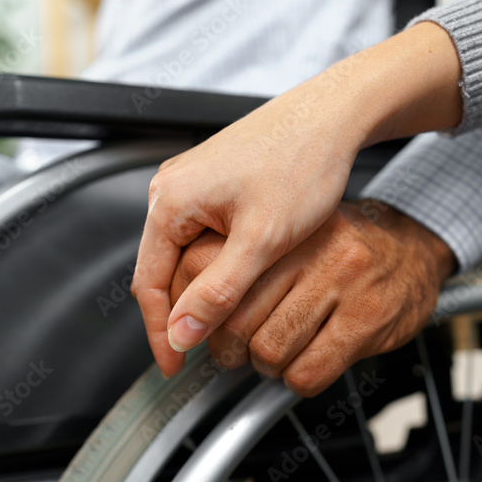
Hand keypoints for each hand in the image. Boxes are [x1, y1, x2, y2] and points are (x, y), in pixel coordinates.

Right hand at [132, 22, 461, 376]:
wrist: (334, 115)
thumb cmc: (302, 162)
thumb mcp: (262, 240)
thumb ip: (218, 292)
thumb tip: (182, 334)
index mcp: (170, 201)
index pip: (148, 284)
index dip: (161, 333)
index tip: (174, 367)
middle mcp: (171, 189)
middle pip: (162, 270)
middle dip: (182, 314)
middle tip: (205, 351)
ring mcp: (192, 183)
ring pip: (185, 255)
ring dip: (202, 291)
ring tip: (226, 324)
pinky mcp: (215, 182)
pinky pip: (202, 236)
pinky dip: (216, 266)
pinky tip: (241, 284)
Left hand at [169, 200, 455, 395]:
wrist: (415, 248)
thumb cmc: (344, 247)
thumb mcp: (293, 235)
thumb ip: (244, 261)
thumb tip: (190, 307)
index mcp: (282, 227)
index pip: (208, 269)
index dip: (193, 309)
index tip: (193, 325)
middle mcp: (311, 250)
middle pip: (235, 317)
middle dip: (226, 348)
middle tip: (233, 351)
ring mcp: (342, 284)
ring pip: (269, 349)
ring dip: (263, 366)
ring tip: (272, 356)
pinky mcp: (366, 320)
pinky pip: (307, 372)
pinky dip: (296, 380)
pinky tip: (303, 364)